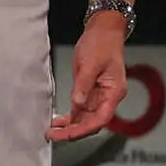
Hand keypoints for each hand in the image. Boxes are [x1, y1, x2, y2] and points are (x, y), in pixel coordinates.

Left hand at [47, 13, 127, 140]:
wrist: (104, 29)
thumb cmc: (101, 43)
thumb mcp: (90, 63)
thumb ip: (83, 86)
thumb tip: (76, 105)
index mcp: (113, 93)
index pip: (100, 119)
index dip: (83, 130)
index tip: (67, 134)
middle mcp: (108, 97)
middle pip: (92, 122)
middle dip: (73, 131)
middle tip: (53, 135)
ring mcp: (99, 94)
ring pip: (85, 117)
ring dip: (70, 125)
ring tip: (52, 131)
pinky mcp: (91, 89)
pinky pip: (81, 108)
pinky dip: (71, 115)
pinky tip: (59, 120)